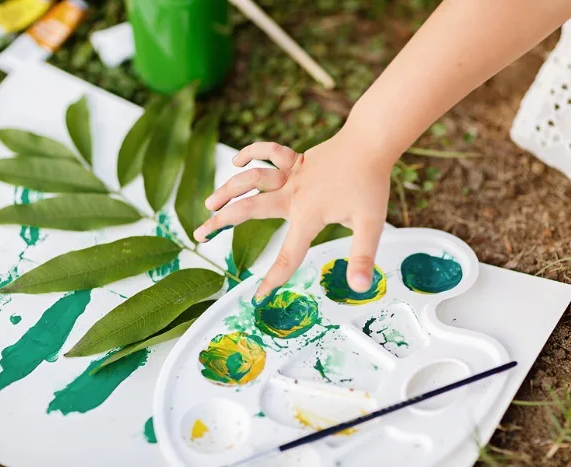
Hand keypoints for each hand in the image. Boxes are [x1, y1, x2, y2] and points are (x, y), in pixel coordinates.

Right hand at [193, 127, 392, 300]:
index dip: (272, 279)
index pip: (287, 255)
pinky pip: (269, 153)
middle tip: (199, 235)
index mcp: (308, 216)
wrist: (371, 142)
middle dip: (221, 223)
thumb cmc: (370, 183)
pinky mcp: (297, 160)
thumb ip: (362, 256)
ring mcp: (292, 175)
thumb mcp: (371, 224)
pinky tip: (238, 161)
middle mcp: (293, 195)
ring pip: (251, 179)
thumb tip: (359, 288)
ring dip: (227, 190)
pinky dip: (252, 153)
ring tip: (208, 203)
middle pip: (249, 210)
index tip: (257, 297)